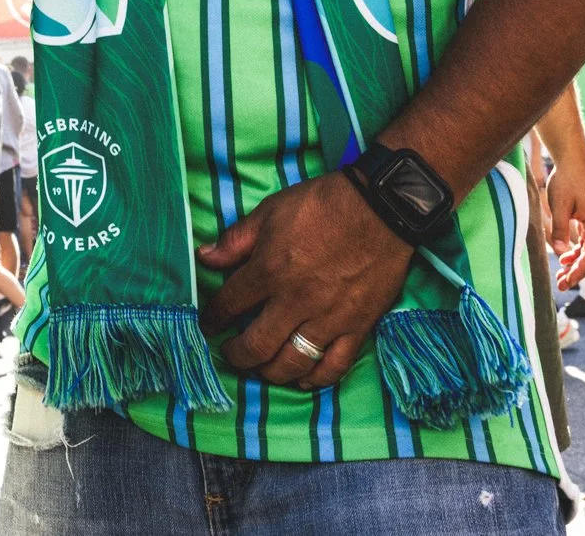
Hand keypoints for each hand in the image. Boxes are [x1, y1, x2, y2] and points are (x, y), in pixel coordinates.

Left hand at [196, 172, 413, 390]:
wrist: (380, 208)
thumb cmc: (321, 204)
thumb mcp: (270, 211)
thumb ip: (236, 240)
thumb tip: (203, 257)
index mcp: (269, 271)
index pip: (229, 305)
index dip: (213, 319)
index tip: (208, 326)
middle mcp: (294, 302)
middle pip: (256, 346)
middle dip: (237, 356)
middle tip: (231, 355)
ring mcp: (328, 319)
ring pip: (292, 364)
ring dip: (271, 373)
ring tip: (262, 369)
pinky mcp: (357, 327)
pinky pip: (335, 365)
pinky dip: (316, 379)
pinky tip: (303, 380)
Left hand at [543, 165, 584, 288]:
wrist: (572, 163)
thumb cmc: (566, 181)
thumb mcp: (559, 205)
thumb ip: (561, 229)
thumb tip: (561, 252)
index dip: (579, 271)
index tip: (566, 282)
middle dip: (577, 272)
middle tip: (561, 284)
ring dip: (575, 263)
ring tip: (561, 275)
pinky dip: (576, 252)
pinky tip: (565, 259)